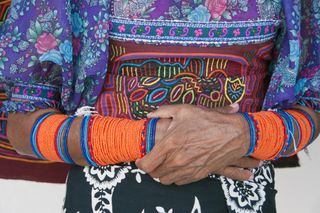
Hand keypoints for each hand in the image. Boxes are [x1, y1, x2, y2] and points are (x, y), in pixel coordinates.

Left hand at [136, 104, 256, 184]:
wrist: (233, 134)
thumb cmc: (208, 121)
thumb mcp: (184, 110)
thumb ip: (162, 112)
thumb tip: (149, 115)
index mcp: (169, 145)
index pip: (146, 165)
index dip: (140, 163)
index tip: (141, 159)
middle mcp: (176, 161)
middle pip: (154, 174)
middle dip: (151, 167)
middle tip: (153, 159)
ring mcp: (188, 170)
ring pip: (166, 180)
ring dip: (162, 173)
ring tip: (165, 163)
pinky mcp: (198, 175)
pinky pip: (180, 182)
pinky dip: (175, 176)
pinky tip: (178, 166)